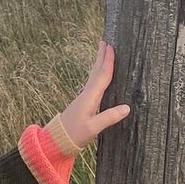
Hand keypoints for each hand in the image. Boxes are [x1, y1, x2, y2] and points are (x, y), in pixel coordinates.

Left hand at [50, 40, 130, 154]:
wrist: (57, 141)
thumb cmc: (74, 135)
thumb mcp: (93, 128)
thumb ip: (109, 117)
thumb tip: (127, 108)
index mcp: (90, 97)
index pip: (102, 76)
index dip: (107, 61)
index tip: (111, 47)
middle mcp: (86, 94)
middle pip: (96, 71)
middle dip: (101, 57)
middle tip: (105, 42)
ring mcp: (84, 98)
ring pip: (93, 76)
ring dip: (99, 63)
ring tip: (103, 53)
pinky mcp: (83, 103)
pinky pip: (93, 84)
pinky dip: (97, 75)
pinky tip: (98, 76)